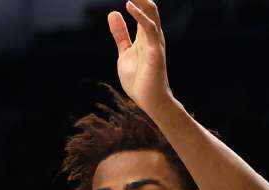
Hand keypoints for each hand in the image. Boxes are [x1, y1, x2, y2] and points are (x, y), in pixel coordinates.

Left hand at [108, 1, 173, 115]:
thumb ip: (120, 34)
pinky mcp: (155, 51)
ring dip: (141, 0)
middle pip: (148, 7)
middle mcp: (152, 35)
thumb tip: (113, 13)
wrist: (150, 101)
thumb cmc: (140, 79)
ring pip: (151, 13)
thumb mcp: (125, 52)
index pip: (142, 9)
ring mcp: (155, 42)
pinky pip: (150, 29)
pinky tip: (129, 6)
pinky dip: (140, 16)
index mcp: (145, 35)